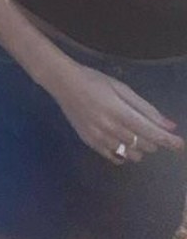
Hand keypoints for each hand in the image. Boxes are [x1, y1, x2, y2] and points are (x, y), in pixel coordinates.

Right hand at [51, 60, 182, 163]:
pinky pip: (114, 157)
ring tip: (133, 134)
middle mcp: (110, 128)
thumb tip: (169, 125)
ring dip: (140, 148)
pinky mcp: (90, 143)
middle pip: (143, 145)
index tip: (180, 145)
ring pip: (131, 154)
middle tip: (149, 129)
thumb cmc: (94, 80)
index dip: (168, 140)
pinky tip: (122, 144)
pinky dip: (124, 154)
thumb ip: (146, 108)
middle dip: (153, 140)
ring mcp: (99, 138)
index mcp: (119, 111)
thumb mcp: (122, 88)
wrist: (63, 83)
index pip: (151, 133)